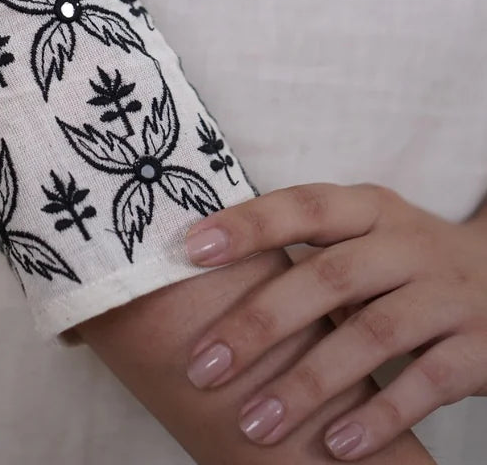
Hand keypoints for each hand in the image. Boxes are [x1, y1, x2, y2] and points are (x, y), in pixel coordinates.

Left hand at [179, 182, 486, 457]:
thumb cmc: (404, 262)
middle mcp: (407, 244)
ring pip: (371, 336)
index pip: (302, 206)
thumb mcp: (365, 236)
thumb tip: (196, 264)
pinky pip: (426, 383)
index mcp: (370, 208)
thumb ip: (303, 250)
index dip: (248, 225)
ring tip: (255, 423)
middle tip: (203, 367)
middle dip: (259, 325)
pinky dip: (379, 416)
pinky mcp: (478, 347)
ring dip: (307, 384)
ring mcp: (445, 295)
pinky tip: (336, 445)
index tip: (190, 251)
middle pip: (327, 278)